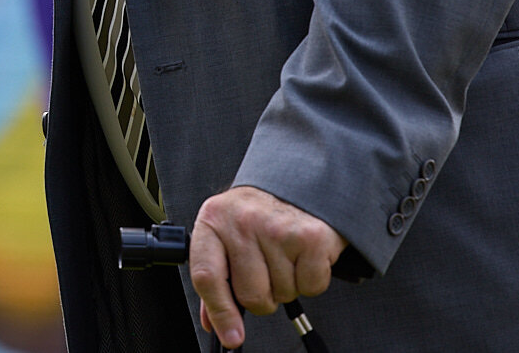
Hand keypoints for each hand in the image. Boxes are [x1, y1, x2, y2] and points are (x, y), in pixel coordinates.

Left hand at [190, 186, 345, 348]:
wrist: (299, 182)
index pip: (206, 276)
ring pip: (283, 294)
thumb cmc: (258, 212)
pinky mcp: (312, 237)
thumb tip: (213, 322)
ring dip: (287, 285)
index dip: (219, 313)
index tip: (231, 337)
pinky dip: (311, 280)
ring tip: (285, 256)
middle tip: (268, 272)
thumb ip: (216, 278)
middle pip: (251, 295)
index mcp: (213, 220)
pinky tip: (304, 255)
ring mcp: (277, 228)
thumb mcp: (226, 233)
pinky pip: (311, 286)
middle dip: (263, 296)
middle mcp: (243, 222)